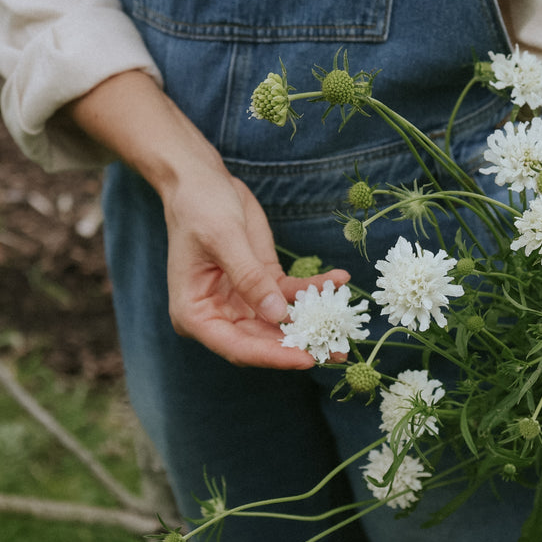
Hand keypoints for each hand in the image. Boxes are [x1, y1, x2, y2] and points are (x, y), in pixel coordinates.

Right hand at [161, 166, 348, 368]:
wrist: (201, 182)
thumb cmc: (199, 208)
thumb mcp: (224, 239)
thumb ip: (250, 278)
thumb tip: (278, 314)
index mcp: (195, 314)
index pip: (236, 346)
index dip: (271, 356)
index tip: (305, 359)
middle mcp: (218, 315)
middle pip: (262, 341)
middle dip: (299, 346)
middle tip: (338, 350)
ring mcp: (241, 301)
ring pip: (280, 324)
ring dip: (313, 325)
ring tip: (347, 329)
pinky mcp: (262, 283)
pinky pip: (290, 294)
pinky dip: (314, 290)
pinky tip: (338, 279)